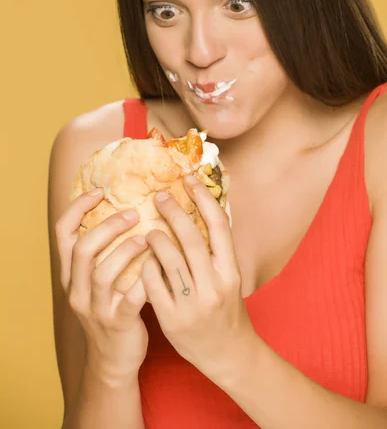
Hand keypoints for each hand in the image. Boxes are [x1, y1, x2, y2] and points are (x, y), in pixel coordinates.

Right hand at [55, 189, 148, 380]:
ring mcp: (96, 308)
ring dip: (125, 251)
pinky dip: (145, 279)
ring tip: (146, 238)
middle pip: (83, 249)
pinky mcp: (118, 322)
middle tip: (133, 213)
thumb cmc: (111, 308)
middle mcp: (77, 289)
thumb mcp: (97, 281)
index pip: (63, 233)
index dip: (78, 207)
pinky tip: (158, 265)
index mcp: (71, 274)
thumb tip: (126, 208)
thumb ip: (104, 251)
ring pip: (103, 273)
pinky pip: (130, 298)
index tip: (100, 191)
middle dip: (108, 226)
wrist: (114, 359)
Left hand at [141, 175, 256, 384]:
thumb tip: (200, 209)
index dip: (204, 198)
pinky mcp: (171, 319)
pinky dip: (146, 266)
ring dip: (156, 238)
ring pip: (169, 259)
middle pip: (191, 238)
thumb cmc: (226, 309)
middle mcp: (214, 285)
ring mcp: (192, 303)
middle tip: (159, 196)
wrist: (228, 354)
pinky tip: (144, 259)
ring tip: (150, 229)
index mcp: (231, 271)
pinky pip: (152, 284)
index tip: (189, 179)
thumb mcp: (229, 277)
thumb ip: (216, 250)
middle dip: (173, 212)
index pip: (219, 226)